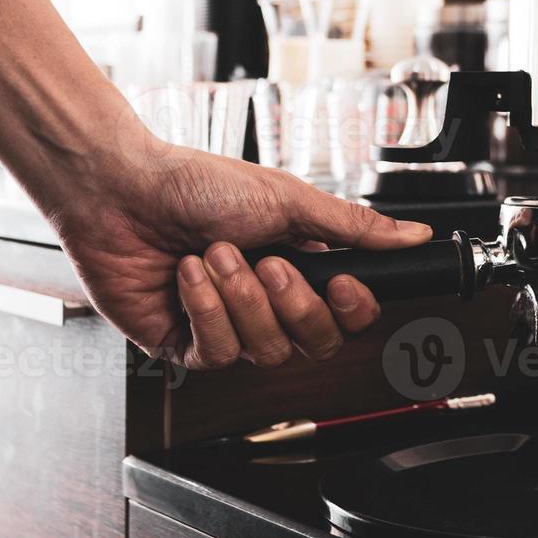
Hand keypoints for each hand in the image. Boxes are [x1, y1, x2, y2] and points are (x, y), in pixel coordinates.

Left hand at [49, 143, 432, 369]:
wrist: (121, 189)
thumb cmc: (195, 183)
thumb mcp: (287, 199)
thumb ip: (354, 228)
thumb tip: (416, 235)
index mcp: (300, 266)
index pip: (349, 315)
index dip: (352, 309)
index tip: (344, 283)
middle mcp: (267, 302)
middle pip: (315, 343)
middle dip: (293, 304)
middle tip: (267, 263)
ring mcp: (228, 327)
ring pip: (267, 352)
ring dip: (241, 300)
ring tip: (214, 255)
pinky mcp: (186, 344)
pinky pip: (218, 353)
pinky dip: (206, 310)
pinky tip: (189, 276)